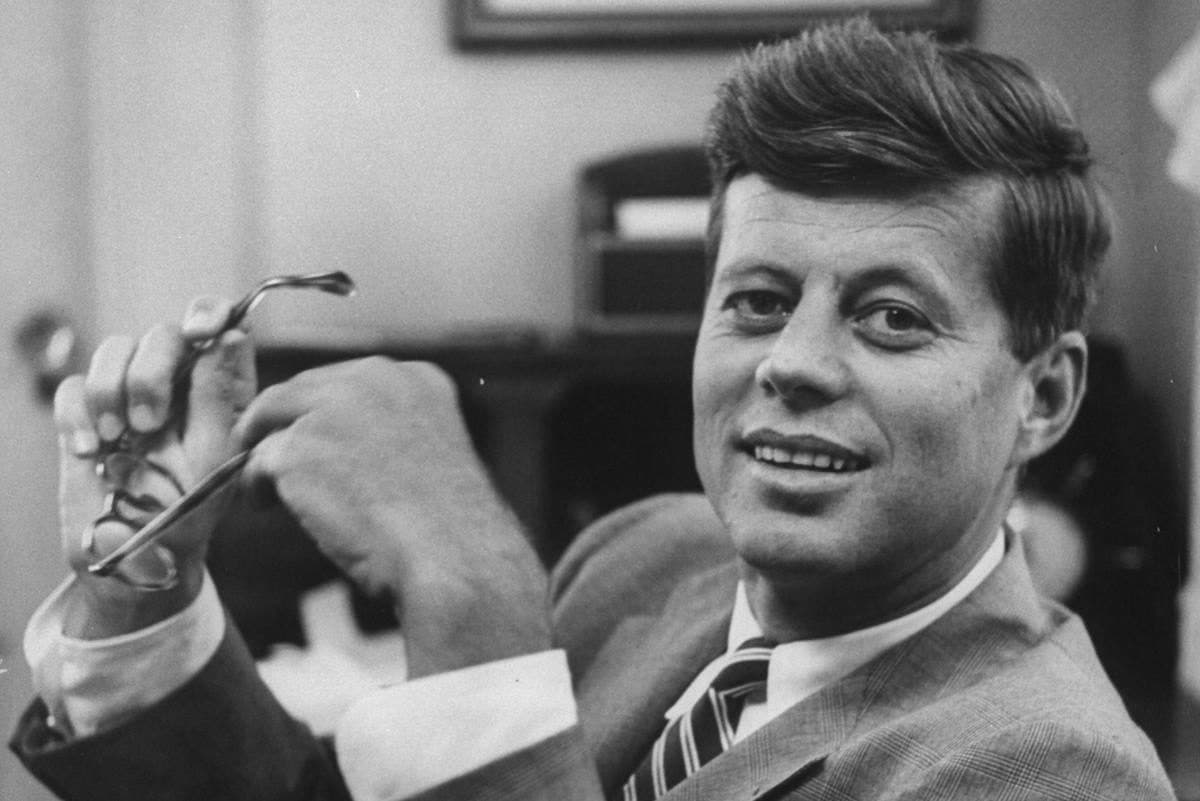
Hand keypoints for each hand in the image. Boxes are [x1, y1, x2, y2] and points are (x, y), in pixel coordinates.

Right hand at [54, 297, 256, 637]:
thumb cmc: (192, 515)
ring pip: (113, 350)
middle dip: (149, 372)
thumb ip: (220, 399)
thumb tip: (231, 337)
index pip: (218, 328)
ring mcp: (129, 397)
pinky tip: (90, 450)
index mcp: (219, 390)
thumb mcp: (214, 461)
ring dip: (111, 391)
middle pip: (161, 335)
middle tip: (148, 425)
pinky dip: (78, 414)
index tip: (200, 329)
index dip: (208, 314)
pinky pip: (73, 387)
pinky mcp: (87, 417)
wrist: (138, 562)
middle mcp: (177, 385)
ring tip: (117, 442)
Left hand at [235, 357, 550, 676]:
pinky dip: (256, 487)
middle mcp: (373, 380)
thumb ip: (391, 429)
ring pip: (273, 423)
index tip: (315, 436)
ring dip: (267, 457)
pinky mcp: (298, 449)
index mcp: (415, 378)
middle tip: (267, 455)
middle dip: (281, 423)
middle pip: (300, 391)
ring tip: (266, 489)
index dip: (323, 409)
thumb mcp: (432, 451)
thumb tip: (337, 444)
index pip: (347, 380)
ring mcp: (331, 411)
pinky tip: (264, 507)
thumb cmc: (447, 525)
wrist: (449, 554)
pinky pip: (257, 463)